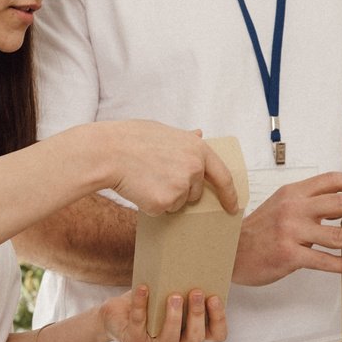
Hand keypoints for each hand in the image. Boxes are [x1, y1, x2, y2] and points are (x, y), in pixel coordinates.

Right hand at [98, 120, 238, 215]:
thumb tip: (200, 134)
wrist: (108, 152)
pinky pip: (161, 210)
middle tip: (156, 174)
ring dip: (165, 197)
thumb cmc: (132, 139)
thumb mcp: (164, 131)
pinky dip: (150, 204)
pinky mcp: (164, 203)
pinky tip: (139, 187)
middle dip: (180, 190)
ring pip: (177, 203)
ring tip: (145, 177)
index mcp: (197, 150)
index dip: (230, 194)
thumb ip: (186, 138)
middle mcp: (194, 169)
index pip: (223, 177)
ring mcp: (180, 187)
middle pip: (195, 193)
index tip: (233, 207)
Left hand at [101, 284, 227, 341]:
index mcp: (190, 334)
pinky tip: (143, 289)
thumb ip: (181, 285)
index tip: (215, 297)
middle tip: (196, 292)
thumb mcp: (167, 296)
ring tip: (173, 296)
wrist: (116, 316)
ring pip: (171, 339)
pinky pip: (140, 325)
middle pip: (195, 338)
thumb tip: (190, 252)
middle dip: (198, 314)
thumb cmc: (147, 305)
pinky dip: (142, 305)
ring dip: (174, 317)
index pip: (216, 335)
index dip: (219, 319)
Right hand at [232, 171, 341, 285]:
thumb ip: (306, 201)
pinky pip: (324, 260)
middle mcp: (293, 208)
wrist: (230, 252)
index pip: (331, 180)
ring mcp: (290, 231)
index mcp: (293, 192)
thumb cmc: (259, 231)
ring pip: (337, 233)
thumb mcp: (280, 205)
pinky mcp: (288, 255)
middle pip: (340, 202)